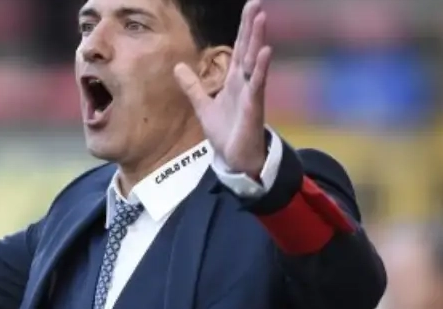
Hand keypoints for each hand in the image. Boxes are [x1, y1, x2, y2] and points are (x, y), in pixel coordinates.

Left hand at [174, 0, 272, 176]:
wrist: (236, 158)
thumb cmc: (225, 132)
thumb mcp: (203, 105)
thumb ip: (192, 86)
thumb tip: (178, 67)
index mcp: (234, 80)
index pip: (238, 47)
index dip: (242, 28)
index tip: (248, 8)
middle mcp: (245, 82)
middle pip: (248, 47)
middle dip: (252, 25)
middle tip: (256, 3)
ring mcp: (251, 92)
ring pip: (254, 60)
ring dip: (257, 39)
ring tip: (261, 17)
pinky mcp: (254, 106)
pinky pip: (257, 83)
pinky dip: (260, 67)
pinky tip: (265, 51)